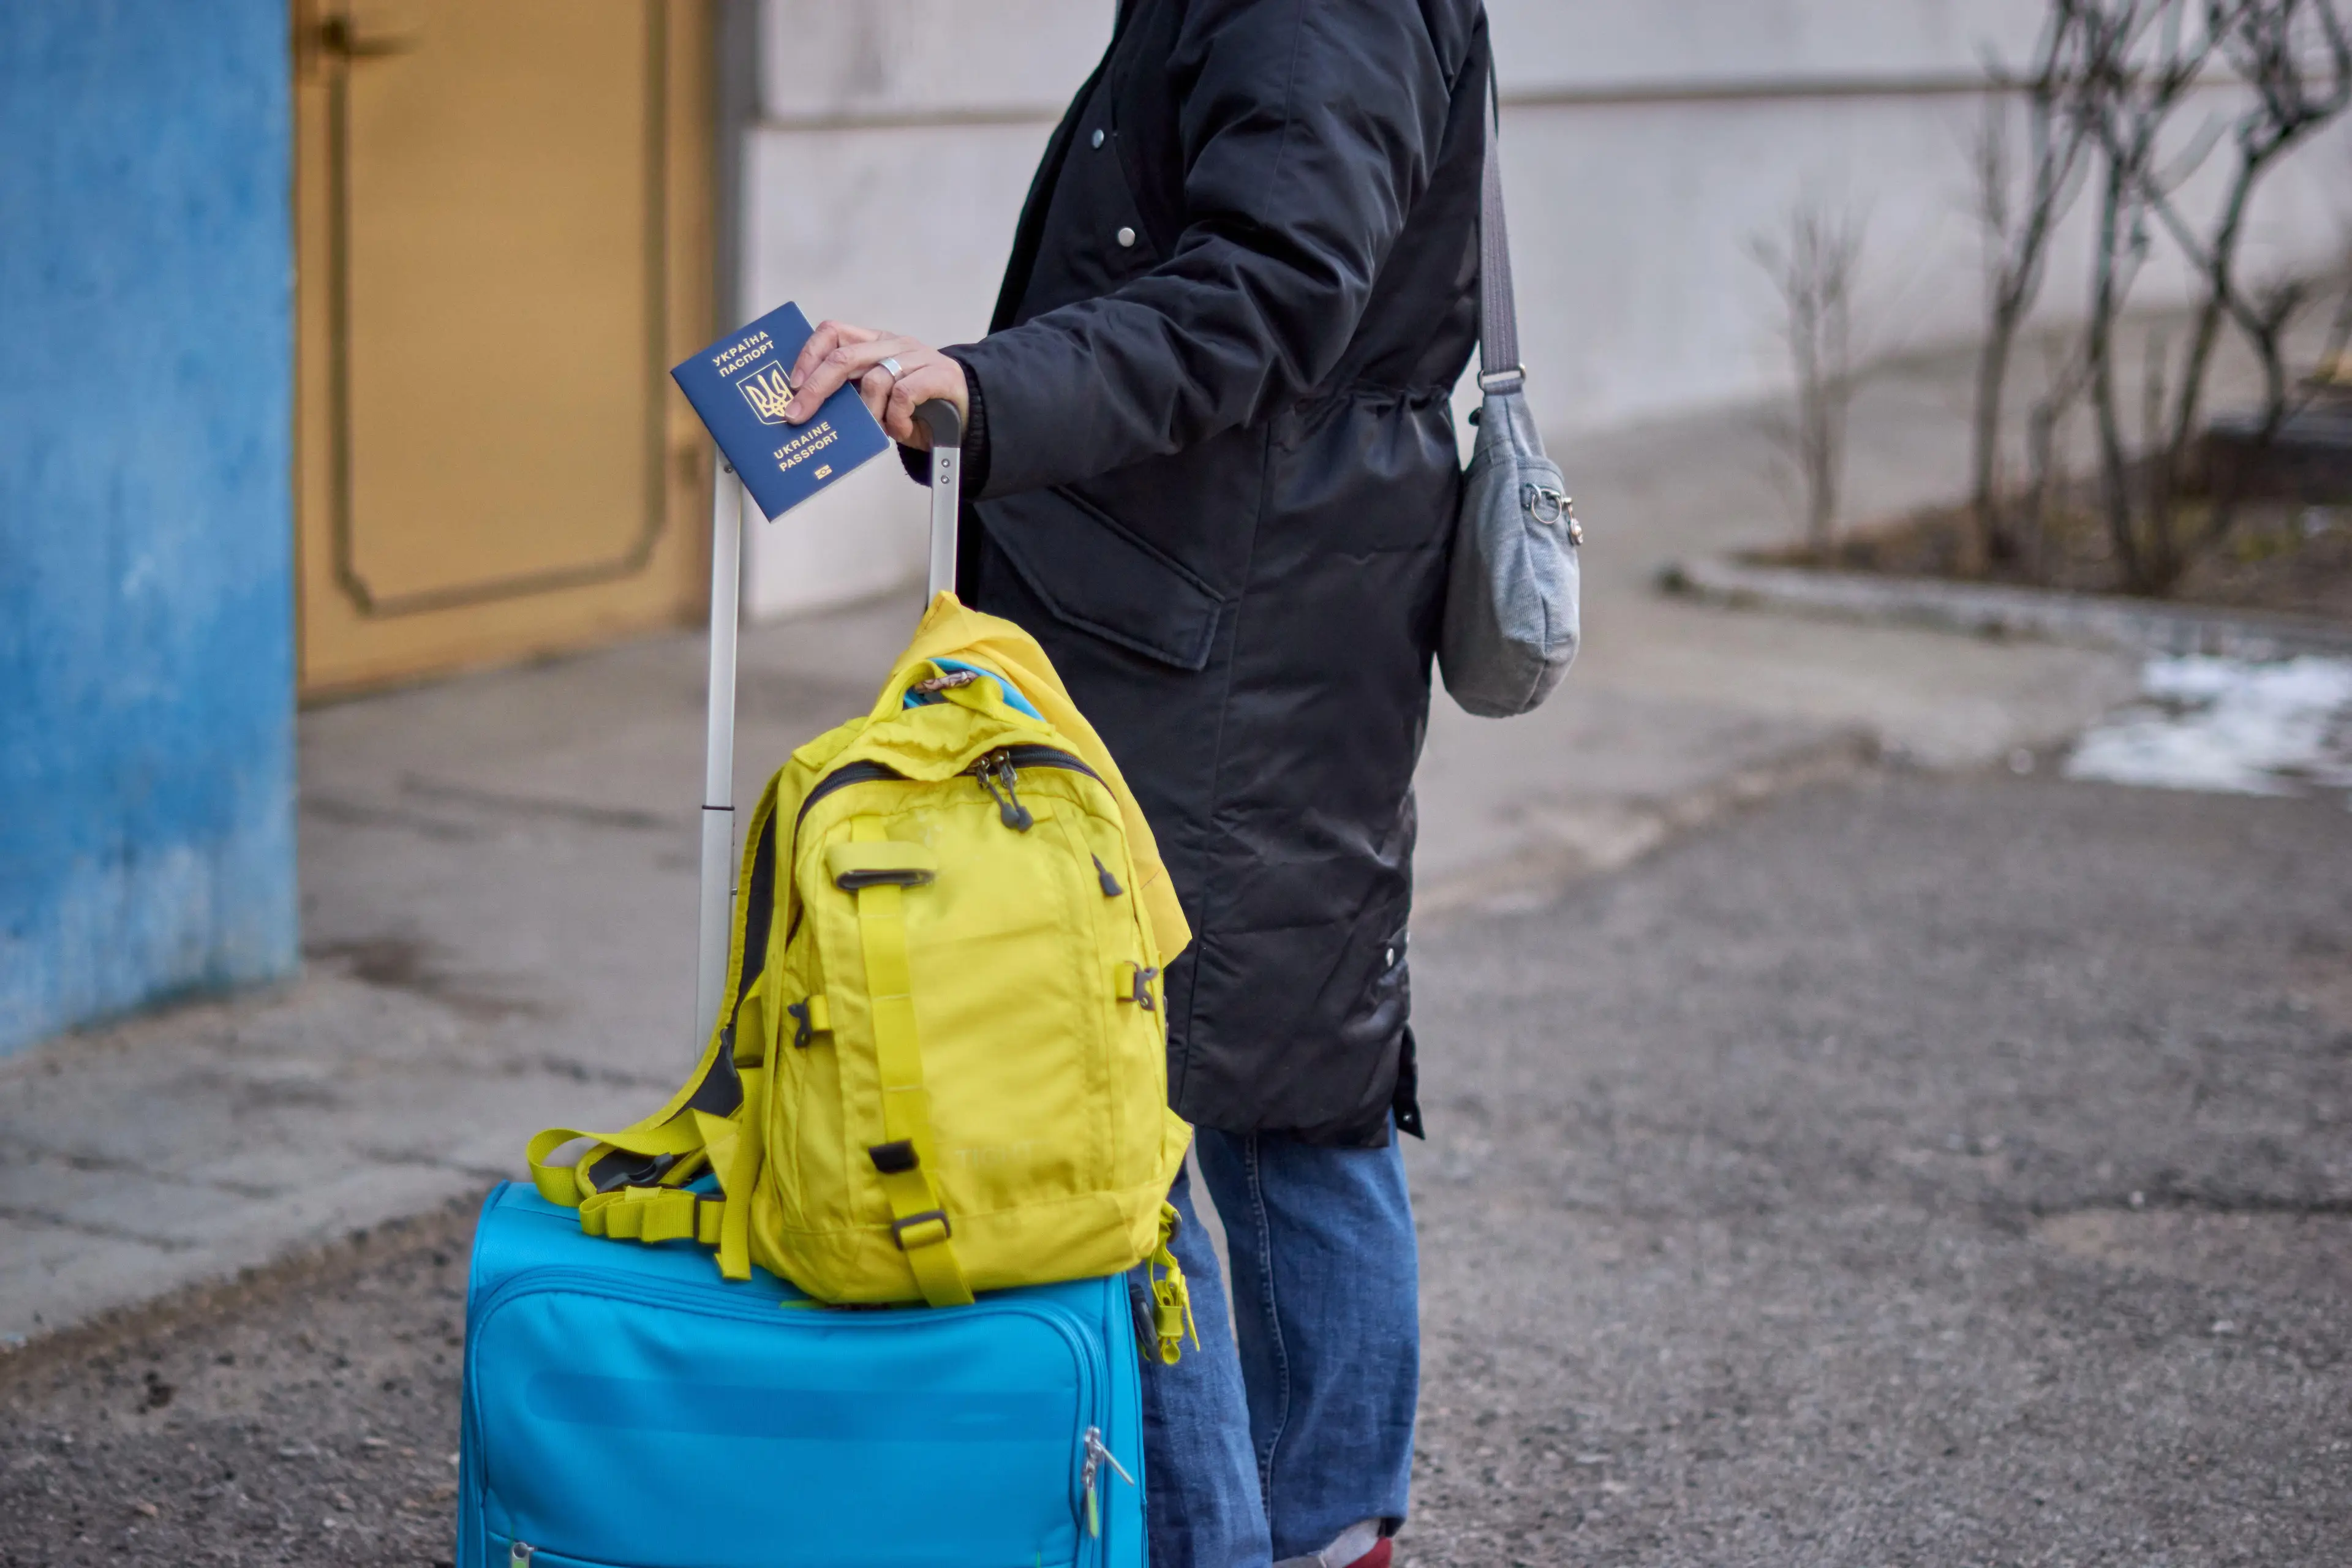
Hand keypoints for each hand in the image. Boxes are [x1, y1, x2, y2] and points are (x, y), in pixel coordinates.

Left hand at [783, 321, 968, 449]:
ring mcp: (916, 357)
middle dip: (816, 388)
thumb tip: (809, 411)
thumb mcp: (878, 397)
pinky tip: (900, 430)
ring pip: (874, 378)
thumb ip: (851, 395)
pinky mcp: (937, 374)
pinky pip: (903, 394)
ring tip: (876, 428)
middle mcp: (893, 344)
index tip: (792, 384)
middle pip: (844, 356)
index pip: (833, 332)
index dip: (809, 355)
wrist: (966, 413)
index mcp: (874, 343)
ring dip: (868, 412)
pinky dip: (896, 418)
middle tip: (799, 414)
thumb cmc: (917, 407)